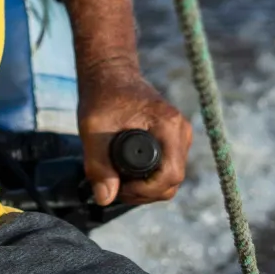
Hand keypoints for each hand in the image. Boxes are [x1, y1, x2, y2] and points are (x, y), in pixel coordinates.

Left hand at [77, 59, 191, 208]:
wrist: (111, 74)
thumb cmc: (102, 96)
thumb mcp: (93, 130)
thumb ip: (98, 165)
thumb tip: (104, 199)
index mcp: (168, 125)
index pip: (170, 175)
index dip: (144, 190)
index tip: (119, 187)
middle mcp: (181, 131)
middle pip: (173, 181)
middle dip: (144, 192)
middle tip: (115, 187)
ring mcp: (180, 136)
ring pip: (171, 178)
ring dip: (146, 188)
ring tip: (118, 180)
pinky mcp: (174, 140)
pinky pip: (168, 169)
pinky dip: (149, 178)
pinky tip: (128, 174)